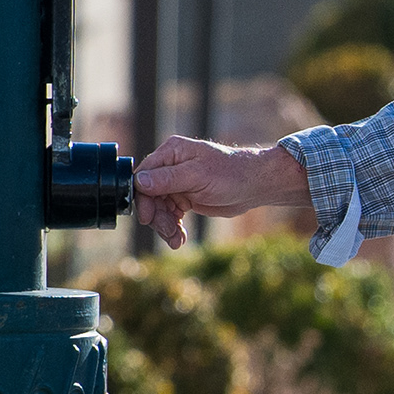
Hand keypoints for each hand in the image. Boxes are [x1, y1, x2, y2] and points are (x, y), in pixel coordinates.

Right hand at [131, 136, 308, 249]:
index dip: (143, 199)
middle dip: (157, 217)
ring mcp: (177, 183)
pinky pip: (170, 215)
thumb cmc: (231, 174)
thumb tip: (139, 182)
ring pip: (158, 208)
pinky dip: (173, 228)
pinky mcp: (185, 198)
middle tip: (170, 233)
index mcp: (171, 153)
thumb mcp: (198, 176)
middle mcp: (170, 166)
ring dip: (165, 226)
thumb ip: (168, 179)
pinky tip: (180, 239)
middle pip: (149, 196)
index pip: (143, 176)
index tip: (148, 218)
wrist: (254, 186)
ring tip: (177, 240)